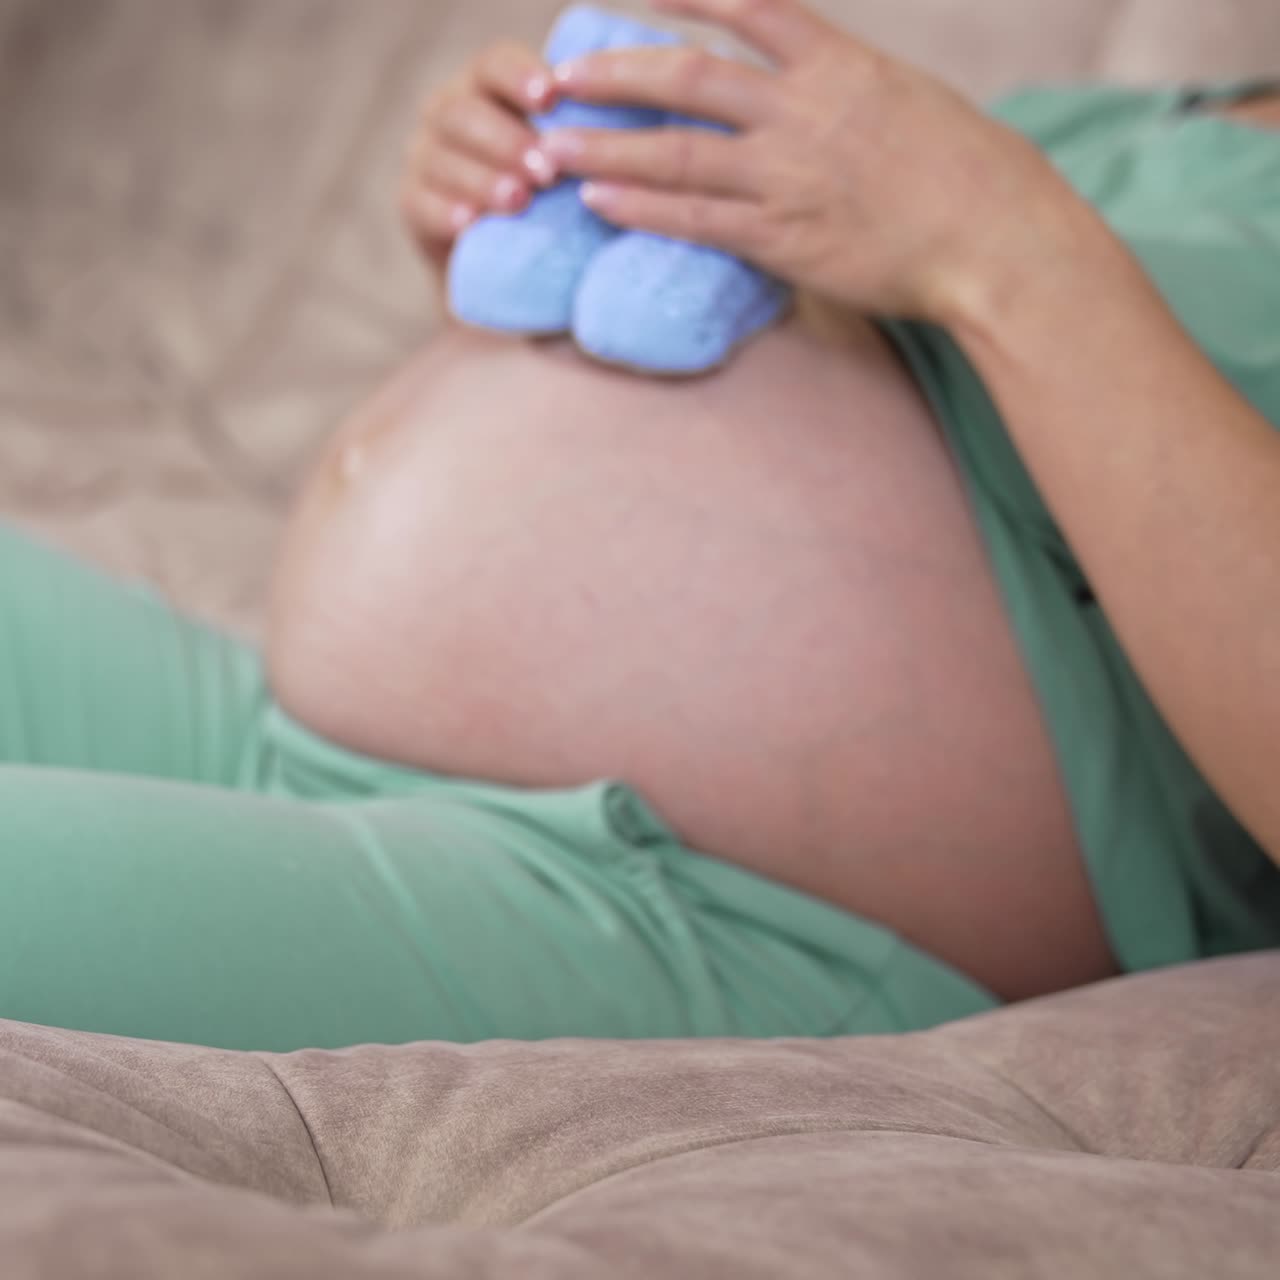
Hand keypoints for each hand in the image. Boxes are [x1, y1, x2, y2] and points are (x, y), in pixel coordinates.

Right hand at [400, 42, 560, 273]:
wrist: (511, 269)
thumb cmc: (553, 204)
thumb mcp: (568, 169)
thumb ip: (578, 146)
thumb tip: (622, 142)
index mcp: (487, 89)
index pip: (495, 65)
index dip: (520, 77)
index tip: (551, 99)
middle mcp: (448, 114)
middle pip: (463, 111)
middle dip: (507, 140)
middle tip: (547, 172)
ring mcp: (424, 157)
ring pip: (441, 157)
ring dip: (482, 179)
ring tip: (518, 201)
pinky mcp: (411, 204)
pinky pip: (420, 203)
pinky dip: (446, 212)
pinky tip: (471, 224)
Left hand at [540, 0, 1068, 321]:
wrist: (995, 235)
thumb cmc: (962, 171)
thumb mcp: (904, 101)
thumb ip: (841, 89)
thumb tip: (807, 83)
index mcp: (837, 65)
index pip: (746, 7)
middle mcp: (803, 111)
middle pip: (687, 77)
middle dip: (614, 72)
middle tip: (554, 75)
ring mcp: (789, 176)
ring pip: (677, 150)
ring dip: (605, 144)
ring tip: (547, 146)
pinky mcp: (784, 238)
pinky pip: (697, 218)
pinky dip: (643, 206)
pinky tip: (598, 200)